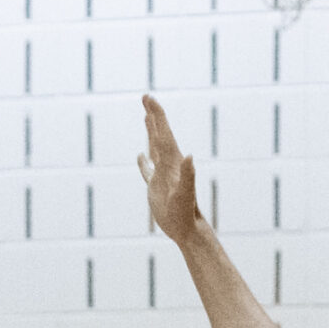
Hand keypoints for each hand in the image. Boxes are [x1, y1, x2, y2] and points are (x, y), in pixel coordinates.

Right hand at [137, 95, 201, 244]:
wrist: (187, 230)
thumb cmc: (186, 214)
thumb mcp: (185, 195)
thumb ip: (188, 175)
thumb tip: (189, 156)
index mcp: (172, 162)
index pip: (163, 133)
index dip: (157, 115)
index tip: (148, 99)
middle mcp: (169, 164)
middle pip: (159, 134)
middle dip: (153, 115)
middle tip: (146, 98)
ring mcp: (162, 175)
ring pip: (154, 148)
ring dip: (150, 132)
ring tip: (146, 117)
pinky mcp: (156, 188)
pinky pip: (148, 170)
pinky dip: (143, 161)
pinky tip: (140, 156)